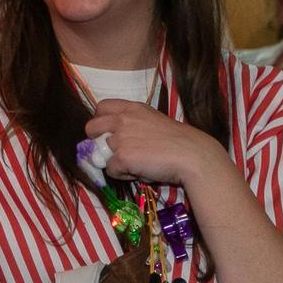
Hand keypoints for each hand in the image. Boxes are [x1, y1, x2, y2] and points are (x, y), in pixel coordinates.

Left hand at [84, 98, 230, 189]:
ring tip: (133, 164)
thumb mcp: (153, 121)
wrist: (191, 154)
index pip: (101, 107)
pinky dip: (122, 174)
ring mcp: (119, 137)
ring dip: (112, 160)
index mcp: (131, 107)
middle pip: (90, 128)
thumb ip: (133, 124)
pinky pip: (111, 170)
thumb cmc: (177, 140)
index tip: (109, 132)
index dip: (101, 121)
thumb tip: (117, 139)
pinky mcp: (121, 156)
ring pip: (99, 152)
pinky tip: (140, 172)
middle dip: (96, 141)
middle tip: (112, 151)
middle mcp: (122, 119)